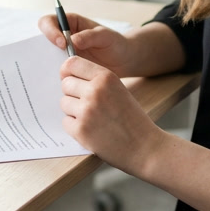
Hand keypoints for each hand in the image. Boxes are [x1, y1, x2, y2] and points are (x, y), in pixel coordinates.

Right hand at [38, 12, 135, 74]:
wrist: (123, 61)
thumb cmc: (116, 43)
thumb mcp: (106, 36)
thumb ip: (90, 36)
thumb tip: (72, 41)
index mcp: (70, 23)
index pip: (48, 22)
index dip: (50, 31)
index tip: (61, 43)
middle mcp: (63, 38)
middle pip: (41, 41)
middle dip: (44, 51)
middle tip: (58, 61)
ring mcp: (63, 54)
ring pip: (46, 59)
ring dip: (49, 66)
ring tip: (60, 74)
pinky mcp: (67, 69)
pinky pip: (56, 72)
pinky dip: (57, 77)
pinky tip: (65, 84)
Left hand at [58, 55, 165, 175]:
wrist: (145, 147)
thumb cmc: (133, 119)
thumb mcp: (119, 90)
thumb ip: (96, 81)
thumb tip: (68, 78)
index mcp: (106, 77)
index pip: (72, 63)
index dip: (68, 72)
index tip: (70, 79)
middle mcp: (94, 91)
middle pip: (66, 84)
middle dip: (73, 94)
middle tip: (88, 105)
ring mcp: (86, 110)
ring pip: (64, 103)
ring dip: (74, 111)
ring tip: (94, 119)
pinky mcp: (80, 130)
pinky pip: (66, 122)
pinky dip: (75, 128)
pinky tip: (92, 131)